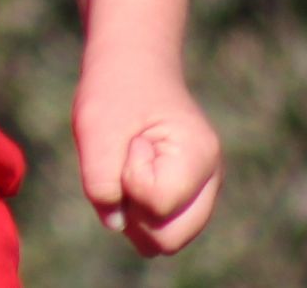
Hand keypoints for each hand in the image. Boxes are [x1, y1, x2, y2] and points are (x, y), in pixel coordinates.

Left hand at [74, 59, 220, 256]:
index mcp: (200, 155)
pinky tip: (134, 177)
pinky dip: (139, 214)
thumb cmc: (115, 91)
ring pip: (164, 241)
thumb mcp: (95, 128)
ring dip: (136, 215)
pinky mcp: (188, 198)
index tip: (132, 141)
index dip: (130, 179)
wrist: (132, 65)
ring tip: (129, 169)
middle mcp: (211, 180)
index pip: (158, 204)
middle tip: (126, 165)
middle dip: (134, 212)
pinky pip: (159, 230)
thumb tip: (117, 224)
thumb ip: (101, 183)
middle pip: (169, 240)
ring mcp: (202, 192)